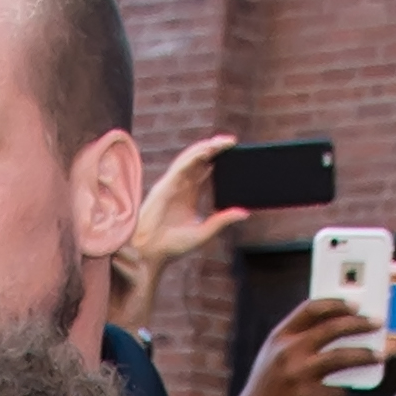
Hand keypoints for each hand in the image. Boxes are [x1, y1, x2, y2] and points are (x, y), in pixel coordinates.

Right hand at [107, 133, 240, 333]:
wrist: (150, 253)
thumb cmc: (173, 246)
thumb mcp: (205, 232)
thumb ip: (222, 221)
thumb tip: (245, 213)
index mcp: (190, 194)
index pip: (207, 169)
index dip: (220, 159)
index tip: (236, 153)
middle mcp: (182, 186)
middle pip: (200, 159)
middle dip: (215, 148)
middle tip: (233, 142)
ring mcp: (173, 184)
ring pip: (191, 158)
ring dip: (206, 147)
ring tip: (224, 142)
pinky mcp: (165, 185)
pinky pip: (181, 165)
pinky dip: (195, 156)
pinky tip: (208, 151)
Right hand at [223, 293, 380, 395]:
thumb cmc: (270, 386)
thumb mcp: (274, 355)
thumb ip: (299, 338)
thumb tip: (342, 325)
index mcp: (279, 337)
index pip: (312, 308)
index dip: (337, 303)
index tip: (356, 305)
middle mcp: (287, 352)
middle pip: (333, 328)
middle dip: (360, 324)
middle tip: (377, 324)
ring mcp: (296, 375)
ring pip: (341, 357)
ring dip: (365, 355)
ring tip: (379, 355)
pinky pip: (337, 390)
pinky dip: (345, 391)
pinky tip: (346, 391)